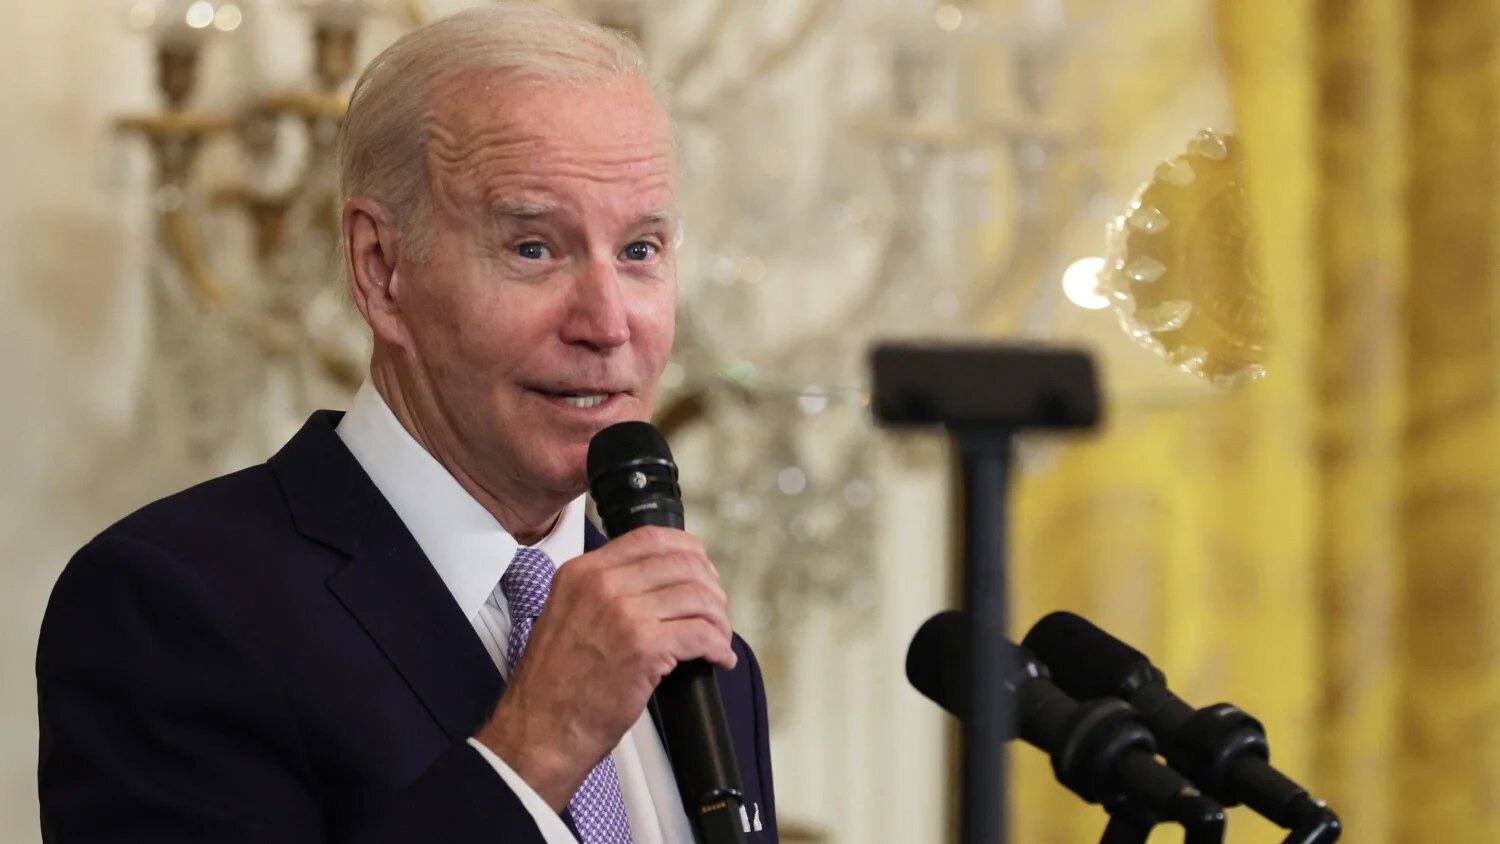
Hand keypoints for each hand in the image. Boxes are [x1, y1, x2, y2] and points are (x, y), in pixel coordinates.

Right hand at [473, 526, 735, 809]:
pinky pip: (702, 635)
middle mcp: (602, 584)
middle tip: (715, 611)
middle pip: (682, 564)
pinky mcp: (644, 648)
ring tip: (718, 639)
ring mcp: (624, 614)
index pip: (650, 538)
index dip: (687, 551)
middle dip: (710, 587)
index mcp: (582, 572)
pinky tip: (718, 658)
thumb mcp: (566, 616)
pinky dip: (719, 647)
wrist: (538, 731)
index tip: (701, 570)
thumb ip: (602, 592)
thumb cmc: (553, 687)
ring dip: (718, 619)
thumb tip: (653, 585)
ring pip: (698, 597)